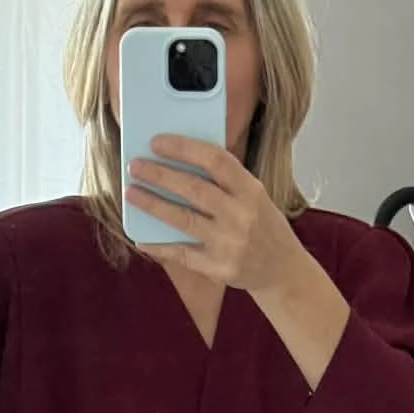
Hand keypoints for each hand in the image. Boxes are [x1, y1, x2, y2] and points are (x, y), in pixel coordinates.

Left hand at [127, 136, 308, 296]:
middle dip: (160, 175)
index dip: (183, 148)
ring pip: (183, 219)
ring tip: (131, 193)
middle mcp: (241, 215)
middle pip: (194, 189)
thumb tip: (180, 161)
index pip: (215, 160)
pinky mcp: (218, 268)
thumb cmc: (263, 226)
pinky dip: (159, 245)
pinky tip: (140, 237)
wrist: (282, 271)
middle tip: (135, 165)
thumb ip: (225, 180)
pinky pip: (182, 253)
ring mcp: (229, 244)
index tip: (156, 142)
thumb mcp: (254, 196)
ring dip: (152, 204)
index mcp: (251, 190)